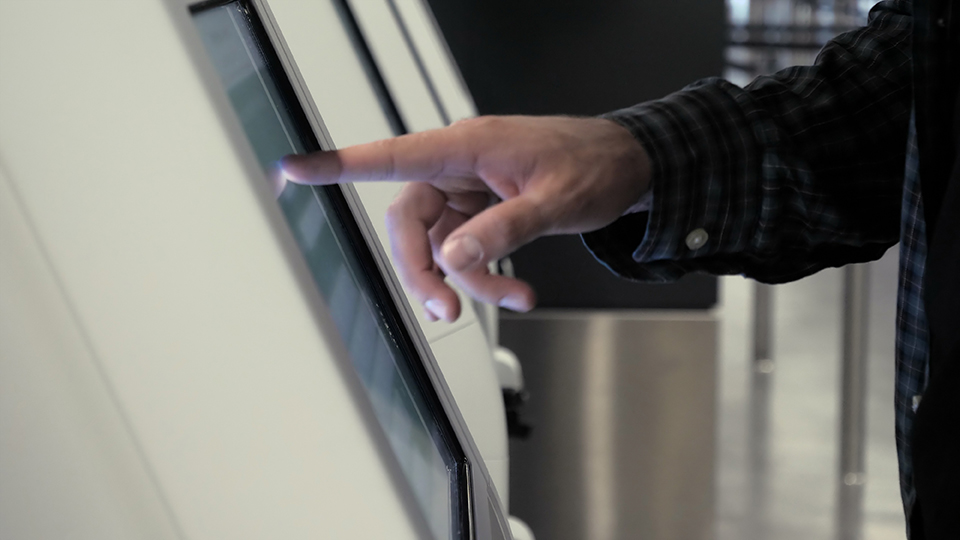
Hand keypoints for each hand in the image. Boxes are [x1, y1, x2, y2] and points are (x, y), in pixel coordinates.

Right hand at [281, 115, 650, 321]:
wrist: (628, 167)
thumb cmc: (594, 165)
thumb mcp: (555, 202)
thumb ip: (503, 230)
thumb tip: (454, 257)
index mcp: (469, 147)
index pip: (392, 156)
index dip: (339, 163)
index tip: (294, 167)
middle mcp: (460, 166)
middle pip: (410, 222)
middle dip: (425, 271)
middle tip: (447, 309)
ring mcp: (469, 190)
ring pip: (437, 245)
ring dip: (466, 281)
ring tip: (514, 298)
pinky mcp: (482, 209)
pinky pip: (464, 250)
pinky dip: (483, 276)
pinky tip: (515, 290)